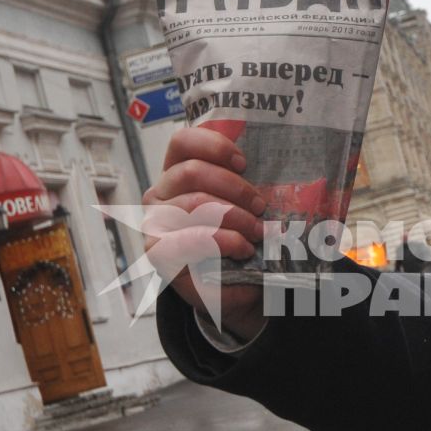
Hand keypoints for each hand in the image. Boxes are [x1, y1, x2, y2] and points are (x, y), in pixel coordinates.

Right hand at [143, 126, 268, 340]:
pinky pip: (193, 238)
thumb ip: (244, 182)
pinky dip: (226, 241)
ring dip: (235, 217)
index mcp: (176, 173)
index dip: (213, 145)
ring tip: (258, 232)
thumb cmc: (235, 239)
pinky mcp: (159, 251)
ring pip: (196, 203)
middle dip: (234, 187)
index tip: (244, 162)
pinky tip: (244, 249)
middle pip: (192, 172)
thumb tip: (274, 166)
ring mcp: (155, 223)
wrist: (231, 287)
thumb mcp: (242, 205)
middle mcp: (160, 194)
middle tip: (260, 206)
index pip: (183, 142)